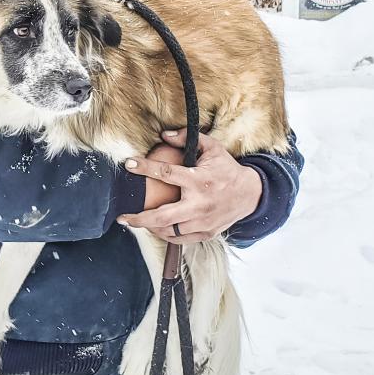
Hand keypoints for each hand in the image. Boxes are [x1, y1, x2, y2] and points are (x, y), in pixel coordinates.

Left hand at [117, 129, 262, 243]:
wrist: (251, 195)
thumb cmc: (227, 169)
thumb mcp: (213, 148)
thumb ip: (188, 138)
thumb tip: (163, 135)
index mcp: (199, 180)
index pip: (166, 173)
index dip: (145, 167)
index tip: (128, 164)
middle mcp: (200, 204)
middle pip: (163, 216)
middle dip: (139, 218)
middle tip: (122, 217)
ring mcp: (203, 222)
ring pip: (169, 231)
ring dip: (150, 227)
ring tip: (136, 222)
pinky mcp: (207, 233)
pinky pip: (180, 239)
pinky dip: (165, 235)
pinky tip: (155, 229)